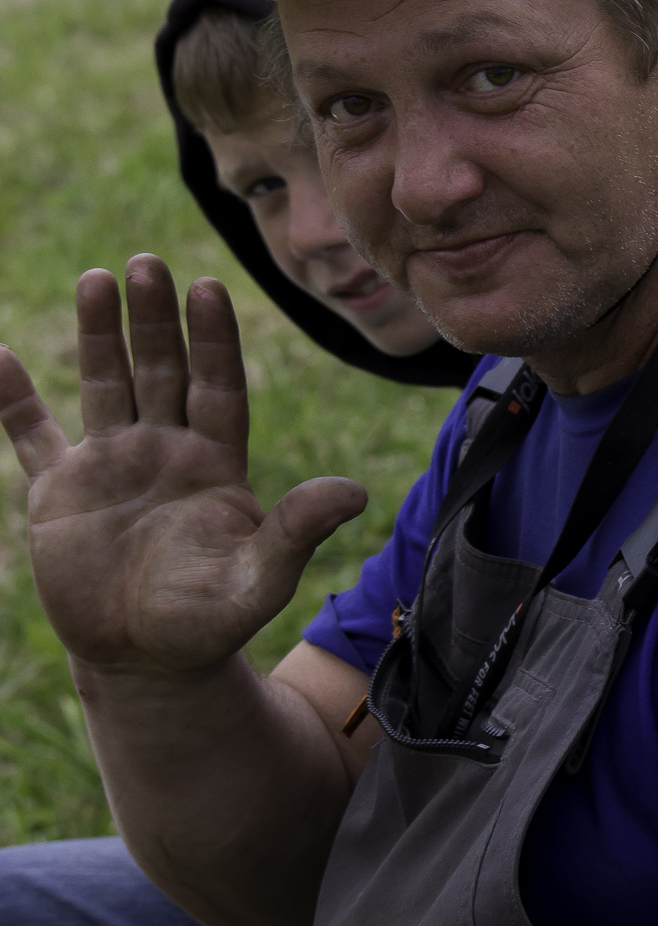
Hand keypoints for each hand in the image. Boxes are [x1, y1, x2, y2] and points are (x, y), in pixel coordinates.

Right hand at [0, 257, 365, 678]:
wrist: (146, 662)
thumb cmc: (209, 623)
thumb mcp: (258, 581)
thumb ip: (297, 533)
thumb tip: (355, 493)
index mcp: (214, 462)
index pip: (217, 385)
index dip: (213, 339)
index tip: (209, 288)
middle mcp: (164, 450)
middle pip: (161, 369)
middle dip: (155, 318)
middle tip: (146, 263)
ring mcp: (110, 464)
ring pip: (105, 383)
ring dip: (99, 334)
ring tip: (98, 279)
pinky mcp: (59, 491)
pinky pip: (31, 434)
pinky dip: (12, 399)